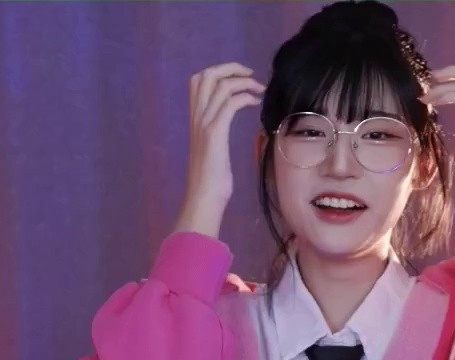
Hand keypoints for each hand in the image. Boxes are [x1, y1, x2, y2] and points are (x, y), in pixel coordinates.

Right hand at [177, 62, 263, 236]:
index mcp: (195, 117)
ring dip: (244, 82)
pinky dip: (245, 96)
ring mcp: (204, 123)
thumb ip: (216, 129)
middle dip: (231, 68)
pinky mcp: (215, 133)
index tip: (241, 78)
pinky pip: (230, 103)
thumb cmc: (211, 178)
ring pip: (220, 85)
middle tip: (251, 76)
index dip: (220, 72)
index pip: (199, 80)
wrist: (204, 196)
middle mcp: (196, 116)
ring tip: (259, 90)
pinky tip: (256, 103)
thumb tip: (229, 118)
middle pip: (207, 75)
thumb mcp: (212, 146)